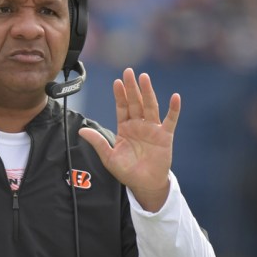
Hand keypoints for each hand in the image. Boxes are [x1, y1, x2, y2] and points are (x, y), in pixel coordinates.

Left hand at [78, 68, 179, 211]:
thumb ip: (98, 142)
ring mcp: (152, 129)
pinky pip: (170, 120)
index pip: (122, 107)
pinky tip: (175, 97)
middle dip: (132, 88)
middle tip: (129, 72)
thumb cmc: (127, 171)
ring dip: (148, 92)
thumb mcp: (109, 157)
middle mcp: (139, 125)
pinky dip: (173, 109)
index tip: (117, 82)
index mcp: (125, 128)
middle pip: (135, 102)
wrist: (144, 184)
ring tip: (144, 78)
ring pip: (150, 106)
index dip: (119, 95)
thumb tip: (81, 130)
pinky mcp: (165, 136)